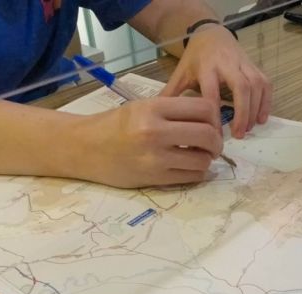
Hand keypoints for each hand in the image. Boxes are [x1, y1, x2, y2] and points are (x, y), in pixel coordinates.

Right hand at [75, 96, 221, 187]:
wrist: (85, 148)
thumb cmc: (114, 125)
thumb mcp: (142, 107)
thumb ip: (173, 111)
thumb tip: (209, 120)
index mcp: (154, 108)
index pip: (204, 109)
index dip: (215, 117)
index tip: (211, 124)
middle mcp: (155, 132)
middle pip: (207, 135)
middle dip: (216, 141)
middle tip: (212, 144)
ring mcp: (156, 158)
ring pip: (203, 160)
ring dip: (206, 160)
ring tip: (198, 156)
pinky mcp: (154, 178)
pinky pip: (191, 177)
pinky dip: (197, 173)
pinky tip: (188, 167)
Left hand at [161, 24, 271, 139]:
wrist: (212, 34)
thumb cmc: (195, 58)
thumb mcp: (181, 73)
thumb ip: (171, 94)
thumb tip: (155, 119)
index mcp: (206, 68)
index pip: (212, 94)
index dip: (214, 116)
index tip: (215, 136)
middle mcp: (227, 64)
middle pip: (241, 87)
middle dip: (242, 112)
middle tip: (239, 135)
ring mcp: (243, 63)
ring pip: (256, 85)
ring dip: (255, 109)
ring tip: (248, 129)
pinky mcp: (254, 65)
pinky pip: (266, 83)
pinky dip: (266, 102)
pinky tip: (262, 119)